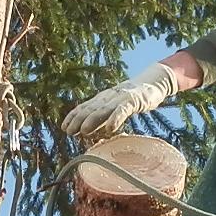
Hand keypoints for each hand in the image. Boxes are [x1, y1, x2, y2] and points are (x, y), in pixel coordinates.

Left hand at [61, 61, 178, 139]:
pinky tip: (110, 128)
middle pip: (90, 108)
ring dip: (92, 120)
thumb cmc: (130, 99)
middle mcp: (108, 97)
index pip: (84, 107)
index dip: (73, 116)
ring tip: (83, 131)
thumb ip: (99, 117)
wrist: (152, 84)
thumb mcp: (112, 107)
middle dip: (78, 120)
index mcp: (102, 99)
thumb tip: (83, 131)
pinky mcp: (134, 101)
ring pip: (104, 109)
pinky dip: (115, 118)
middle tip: (68, 131)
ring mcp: (120, 98)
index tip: (63, 127)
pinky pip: (123, 110)